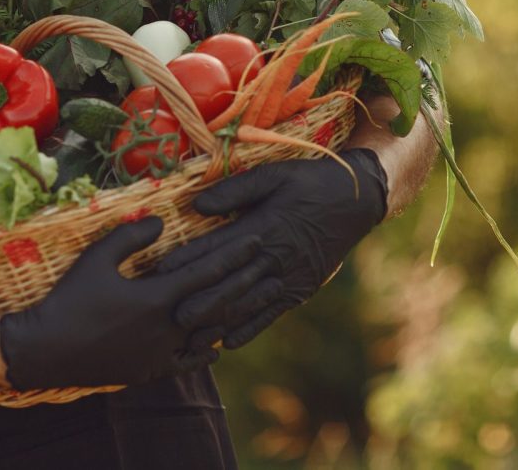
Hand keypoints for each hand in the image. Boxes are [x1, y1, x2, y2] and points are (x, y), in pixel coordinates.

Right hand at [0, 216, 276, 389]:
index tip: (256, 239)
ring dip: (230, 317)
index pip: (206, 272)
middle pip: (217, 303)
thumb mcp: (97, 258)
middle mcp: (167, 328)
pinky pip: (186, 364)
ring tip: (252, 302)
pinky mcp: (149, 372)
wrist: (47, 350)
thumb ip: (131, 237)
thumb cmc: (70, 298)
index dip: (234, 255)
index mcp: (157, 298)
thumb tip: (161, 220)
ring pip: (207, 335)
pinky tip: (215, 348)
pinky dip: (203, 354)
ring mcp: (160, 354)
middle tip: (268, 264)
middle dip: (245, 281)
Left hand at [156, 149, 388, 348]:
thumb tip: (198, 205)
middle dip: (197, 302)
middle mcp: (274, 257)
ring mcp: (288, 277)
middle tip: (167, 318)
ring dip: (218, 323)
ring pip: (247, 305)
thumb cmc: (310, 181)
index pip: (217, 248)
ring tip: (190, 339)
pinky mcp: (300, 289)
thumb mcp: (275, 174)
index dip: (188, 262)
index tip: (161, 273)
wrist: (356, 200)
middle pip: (228, 284)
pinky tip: (229, 343)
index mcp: (264, 227)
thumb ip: (236, 190)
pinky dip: (250, 329)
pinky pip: (271, 314)